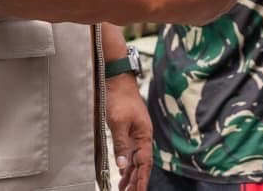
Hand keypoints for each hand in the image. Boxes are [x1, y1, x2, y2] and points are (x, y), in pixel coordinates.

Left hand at [106, 74, 151, 190]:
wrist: (118, 81)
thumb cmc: (120, 99)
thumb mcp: (119, 123)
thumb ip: (121, 145)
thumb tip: (122, 165)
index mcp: (144, 136)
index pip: (145, 163)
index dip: (142, 179)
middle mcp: (142, 137)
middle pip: (141, 164)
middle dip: (137, 181)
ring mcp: (135, 135)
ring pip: (134, 161)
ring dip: (130, 175)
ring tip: (125, 190)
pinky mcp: (127, 132)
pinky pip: (128, 153)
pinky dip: (126, 165)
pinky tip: (122, 173)